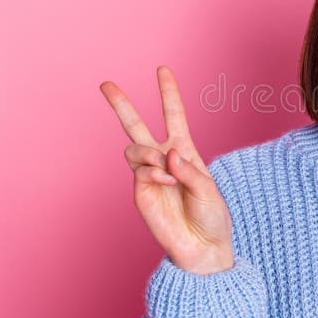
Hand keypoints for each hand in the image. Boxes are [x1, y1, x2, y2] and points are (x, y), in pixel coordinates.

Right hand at [100, 65, 233, 274]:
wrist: (202, 248)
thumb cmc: (211, 217)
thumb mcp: (209, 189)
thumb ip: (189, 170)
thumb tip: (166, 155)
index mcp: (185, 152)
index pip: (174, 116)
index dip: (169, 93)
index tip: (162, 70)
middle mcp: (163, 160)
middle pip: (136, 126)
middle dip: (121, 104)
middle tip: (106, 84)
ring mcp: (149, 175)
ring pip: (133, 148)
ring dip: (148, 153)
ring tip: (165, 169)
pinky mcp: (140, 192)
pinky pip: (140, 171)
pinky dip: (154, 173)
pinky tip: (167, 183)